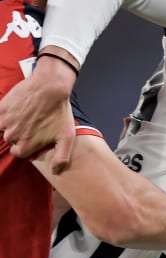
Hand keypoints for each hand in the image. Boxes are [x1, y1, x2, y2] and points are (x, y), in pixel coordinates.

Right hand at [0, 53, 77, 172]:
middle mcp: (14, 136)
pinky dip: (2, 115)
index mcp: (27, 146)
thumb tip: (55, 171)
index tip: (31, 136)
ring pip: (3, 128)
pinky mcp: (1, 109)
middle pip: (10, 140)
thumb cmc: (59, 111)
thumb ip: (61, 157)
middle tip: (30, 122)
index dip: (24, 145)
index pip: (18, 152)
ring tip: (23, 114)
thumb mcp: (66, 137)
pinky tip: (13, 109)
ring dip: (10, 123)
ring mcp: (6, 122)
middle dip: (18, 133)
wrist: (50, 86)